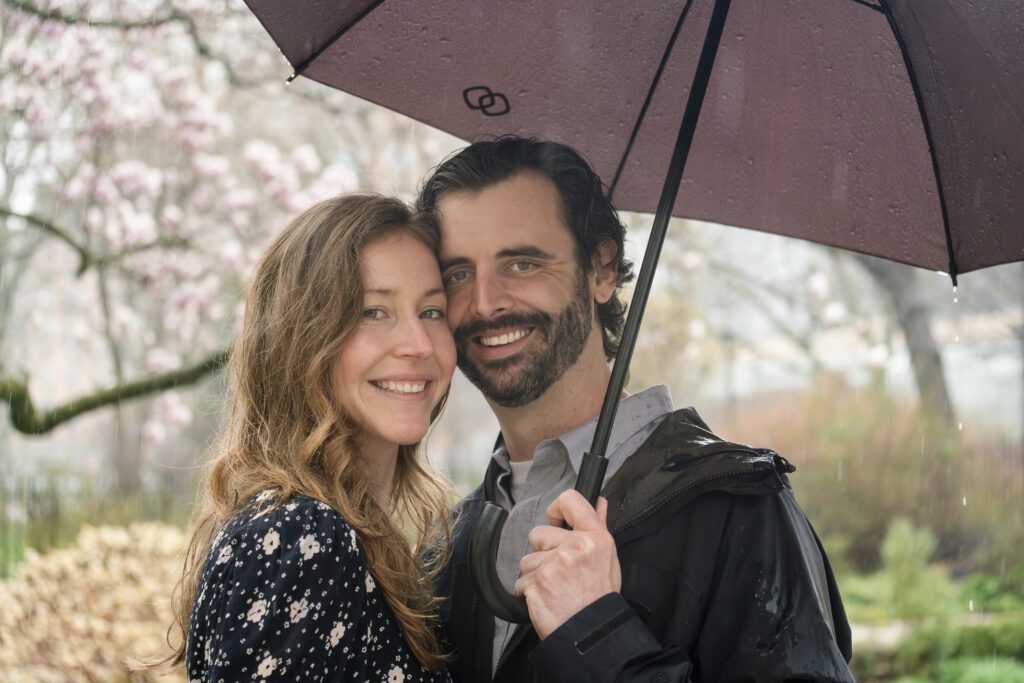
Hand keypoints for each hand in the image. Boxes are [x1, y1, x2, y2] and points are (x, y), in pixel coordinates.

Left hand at [514, 491, 621, 637]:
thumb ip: (599, 526)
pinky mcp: (538, 581)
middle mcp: (576, 546)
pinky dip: (529, 592)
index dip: (556, 510)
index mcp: (595, 538)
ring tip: (555, 589)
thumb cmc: (599, 598)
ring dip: (535, 574)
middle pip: (539, 533)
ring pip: (527, 559)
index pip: (570, 500)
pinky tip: (547, 600)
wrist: (592, 634)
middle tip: (560, 572)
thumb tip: (600, 502)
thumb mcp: (608, 559)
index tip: (556, 524)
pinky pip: (521, 580)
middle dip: (543, 552)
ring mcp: (555, 563)